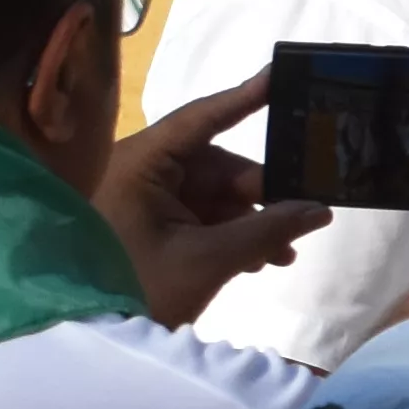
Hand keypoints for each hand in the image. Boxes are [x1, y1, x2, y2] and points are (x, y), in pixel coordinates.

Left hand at [92, 69, 319, 322]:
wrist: (87, 335)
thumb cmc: (139, 285)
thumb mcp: (210, 259)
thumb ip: (269, 230)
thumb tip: (320, 209)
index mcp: (140, 164)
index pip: (201, 119)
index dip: (244, 98)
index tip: (281, 73)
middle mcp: (139, 172)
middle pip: (216, 167)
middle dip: (260, 196)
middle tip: (303, 218)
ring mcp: (142, 200)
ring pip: (213, 196)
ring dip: (251, 222)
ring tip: (282, 255)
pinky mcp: (147, 226)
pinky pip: (200, 216)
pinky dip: (230, 234)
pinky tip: (259, 260)